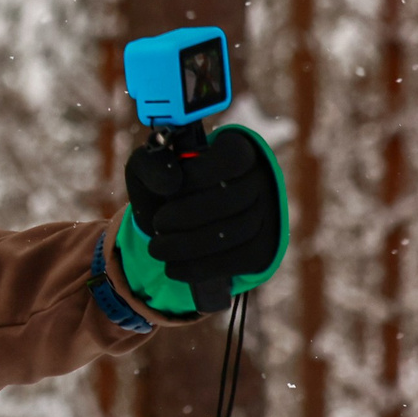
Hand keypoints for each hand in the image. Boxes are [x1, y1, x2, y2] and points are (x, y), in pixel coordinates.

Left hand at [125, 127, 282, 286]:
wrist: (177, 223)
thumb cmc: (164, 187)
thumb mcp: (148, 168)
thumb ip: (151, 165)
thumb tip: (172, 182)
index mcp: (238, 148)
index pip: (233, 158)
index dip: (199, 175)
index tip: (170, 189)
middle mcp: (262, 178)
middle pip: (233, 199)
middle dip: (186, 216)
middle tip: (158, 224)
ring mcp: (269, 214)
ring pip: (237, 232)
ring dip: (188, 245)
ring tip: (157, 248)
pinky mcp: (265, 248)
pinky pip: (240, 261)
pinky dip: (201, 267)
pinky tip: (173, 267)